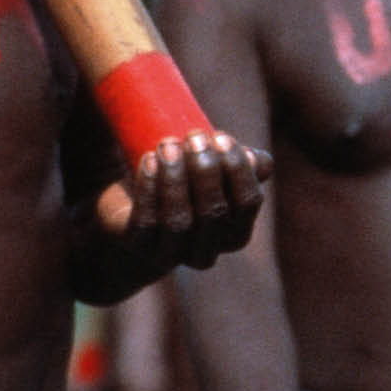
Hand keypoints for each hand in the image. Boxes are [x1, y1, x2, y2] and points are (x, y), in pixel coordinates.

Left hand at [98, 132, 272, 268]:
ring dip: (175, 178)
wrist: (135, 202)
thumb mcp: (215, 167)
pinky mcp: (138, 247)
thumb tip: (256, 160)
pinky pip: (146, 222)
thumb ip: (242, 162)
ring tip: (168, 144)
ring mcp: (171, 254)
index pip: (247, 202)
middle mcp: (207, 251)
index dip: (238, 170)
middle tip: (194, 136)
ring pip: (179, 221)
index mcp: (236, 233)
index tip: (221, 137)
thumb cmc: (186, 180)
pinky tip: (150, 160)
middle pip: (214, 213)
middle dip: (206, 171)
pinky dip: (149, 188)